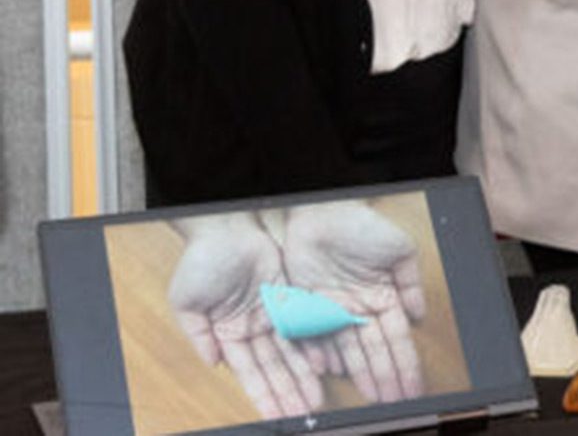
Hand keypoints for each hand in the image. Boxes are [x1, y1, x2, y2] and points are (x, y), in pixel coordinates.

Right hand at [167, 213, 322, 417]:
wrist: (227, 229)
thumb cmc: (201, 262)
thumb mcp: (187, 302)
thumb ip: (199, 335)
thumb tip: (213, 364)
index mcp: (227, 334)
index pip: (249, 371)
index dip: (262, 394)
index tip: (273, 416)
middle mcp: (253, 328)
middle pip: (274, 367)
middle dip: (287, 392)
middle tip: (302, 414)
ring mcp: (273, 313)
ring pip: (291, 351)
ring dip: (302, 375)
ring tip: (314, 399)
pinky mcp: (289, 296)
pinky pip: (304, 324)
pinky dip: (312, 344)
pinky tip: (322, 365)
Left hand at [280, 201, 425, 403]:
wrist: (320, 213)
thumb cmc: (361, 224)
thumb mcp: (399, 248)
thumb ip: (411, 282)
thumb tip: (418, 315)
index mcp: (383, 296)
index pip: (397, 338)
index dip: (406, 364)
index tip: (413, 387)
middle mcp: (359, 309)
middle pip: (374, 351)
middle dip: (385, 378)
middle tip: (394, 402)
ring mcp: (333, 311)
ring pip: (347, 350)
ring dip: (358, 374)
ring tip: (369, 397)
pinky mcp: (307, 307)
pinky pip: (315, 338)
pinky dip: (321, 355)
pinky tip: (329, 372)